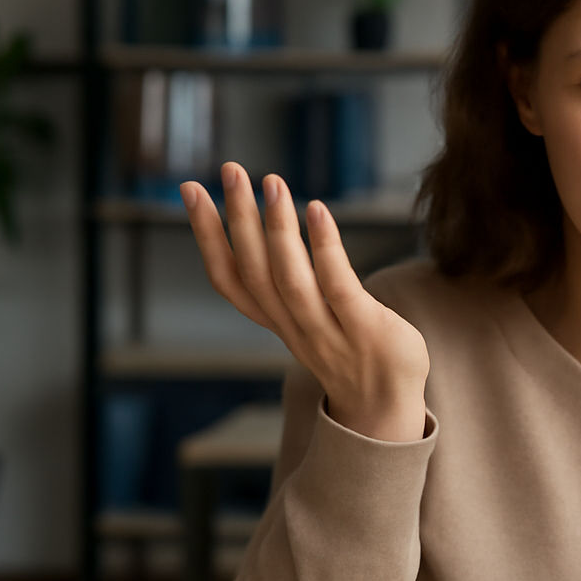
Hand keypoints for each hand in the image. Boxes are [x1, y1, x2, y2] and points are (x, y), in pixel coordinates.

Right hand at [180, 162, 430, 441]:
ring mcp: (328, 332)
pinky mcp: (365, 331)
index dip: (207, 236)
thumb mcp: (310, 321)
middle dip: (238, 219)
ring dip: (276, 229)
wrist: (388, 411)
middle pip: (254, 272)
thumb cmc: (353, 354)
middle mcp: (293, 327)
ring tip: (272, 182)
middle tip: (231, 170)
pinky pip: (337, 287)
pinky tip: (317, 210)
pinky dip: (323, 248)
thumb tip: (270, 237)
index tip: (191, 191)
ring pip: (289, 279)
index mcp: (276, 322)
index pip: (230, 279)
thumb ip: (290, 287)